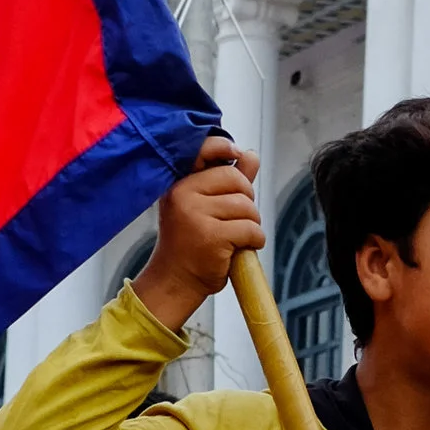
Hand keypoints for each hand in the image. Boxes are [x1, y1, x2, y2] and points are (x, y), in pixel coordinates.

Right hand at [135, 133, 263, 329]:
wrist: (175, 281)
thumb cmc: (191, 243)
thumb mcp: (204, 206)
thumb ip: (228, 180)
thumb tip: (251, 155)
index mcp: (179, 183)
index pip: (204, 149)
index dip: (224, 148)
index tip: (236, 154)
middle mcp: (183, 194)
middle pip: (236, 180)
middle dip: (247, 200)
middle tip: (236, 219)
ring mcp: (195, 214)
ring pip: (246, 206)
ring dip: (251, 224)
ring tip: (236, 238)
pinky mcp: (211, 236)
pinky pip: (251, 229)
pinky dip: (255, 240)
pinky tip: (241, 249)